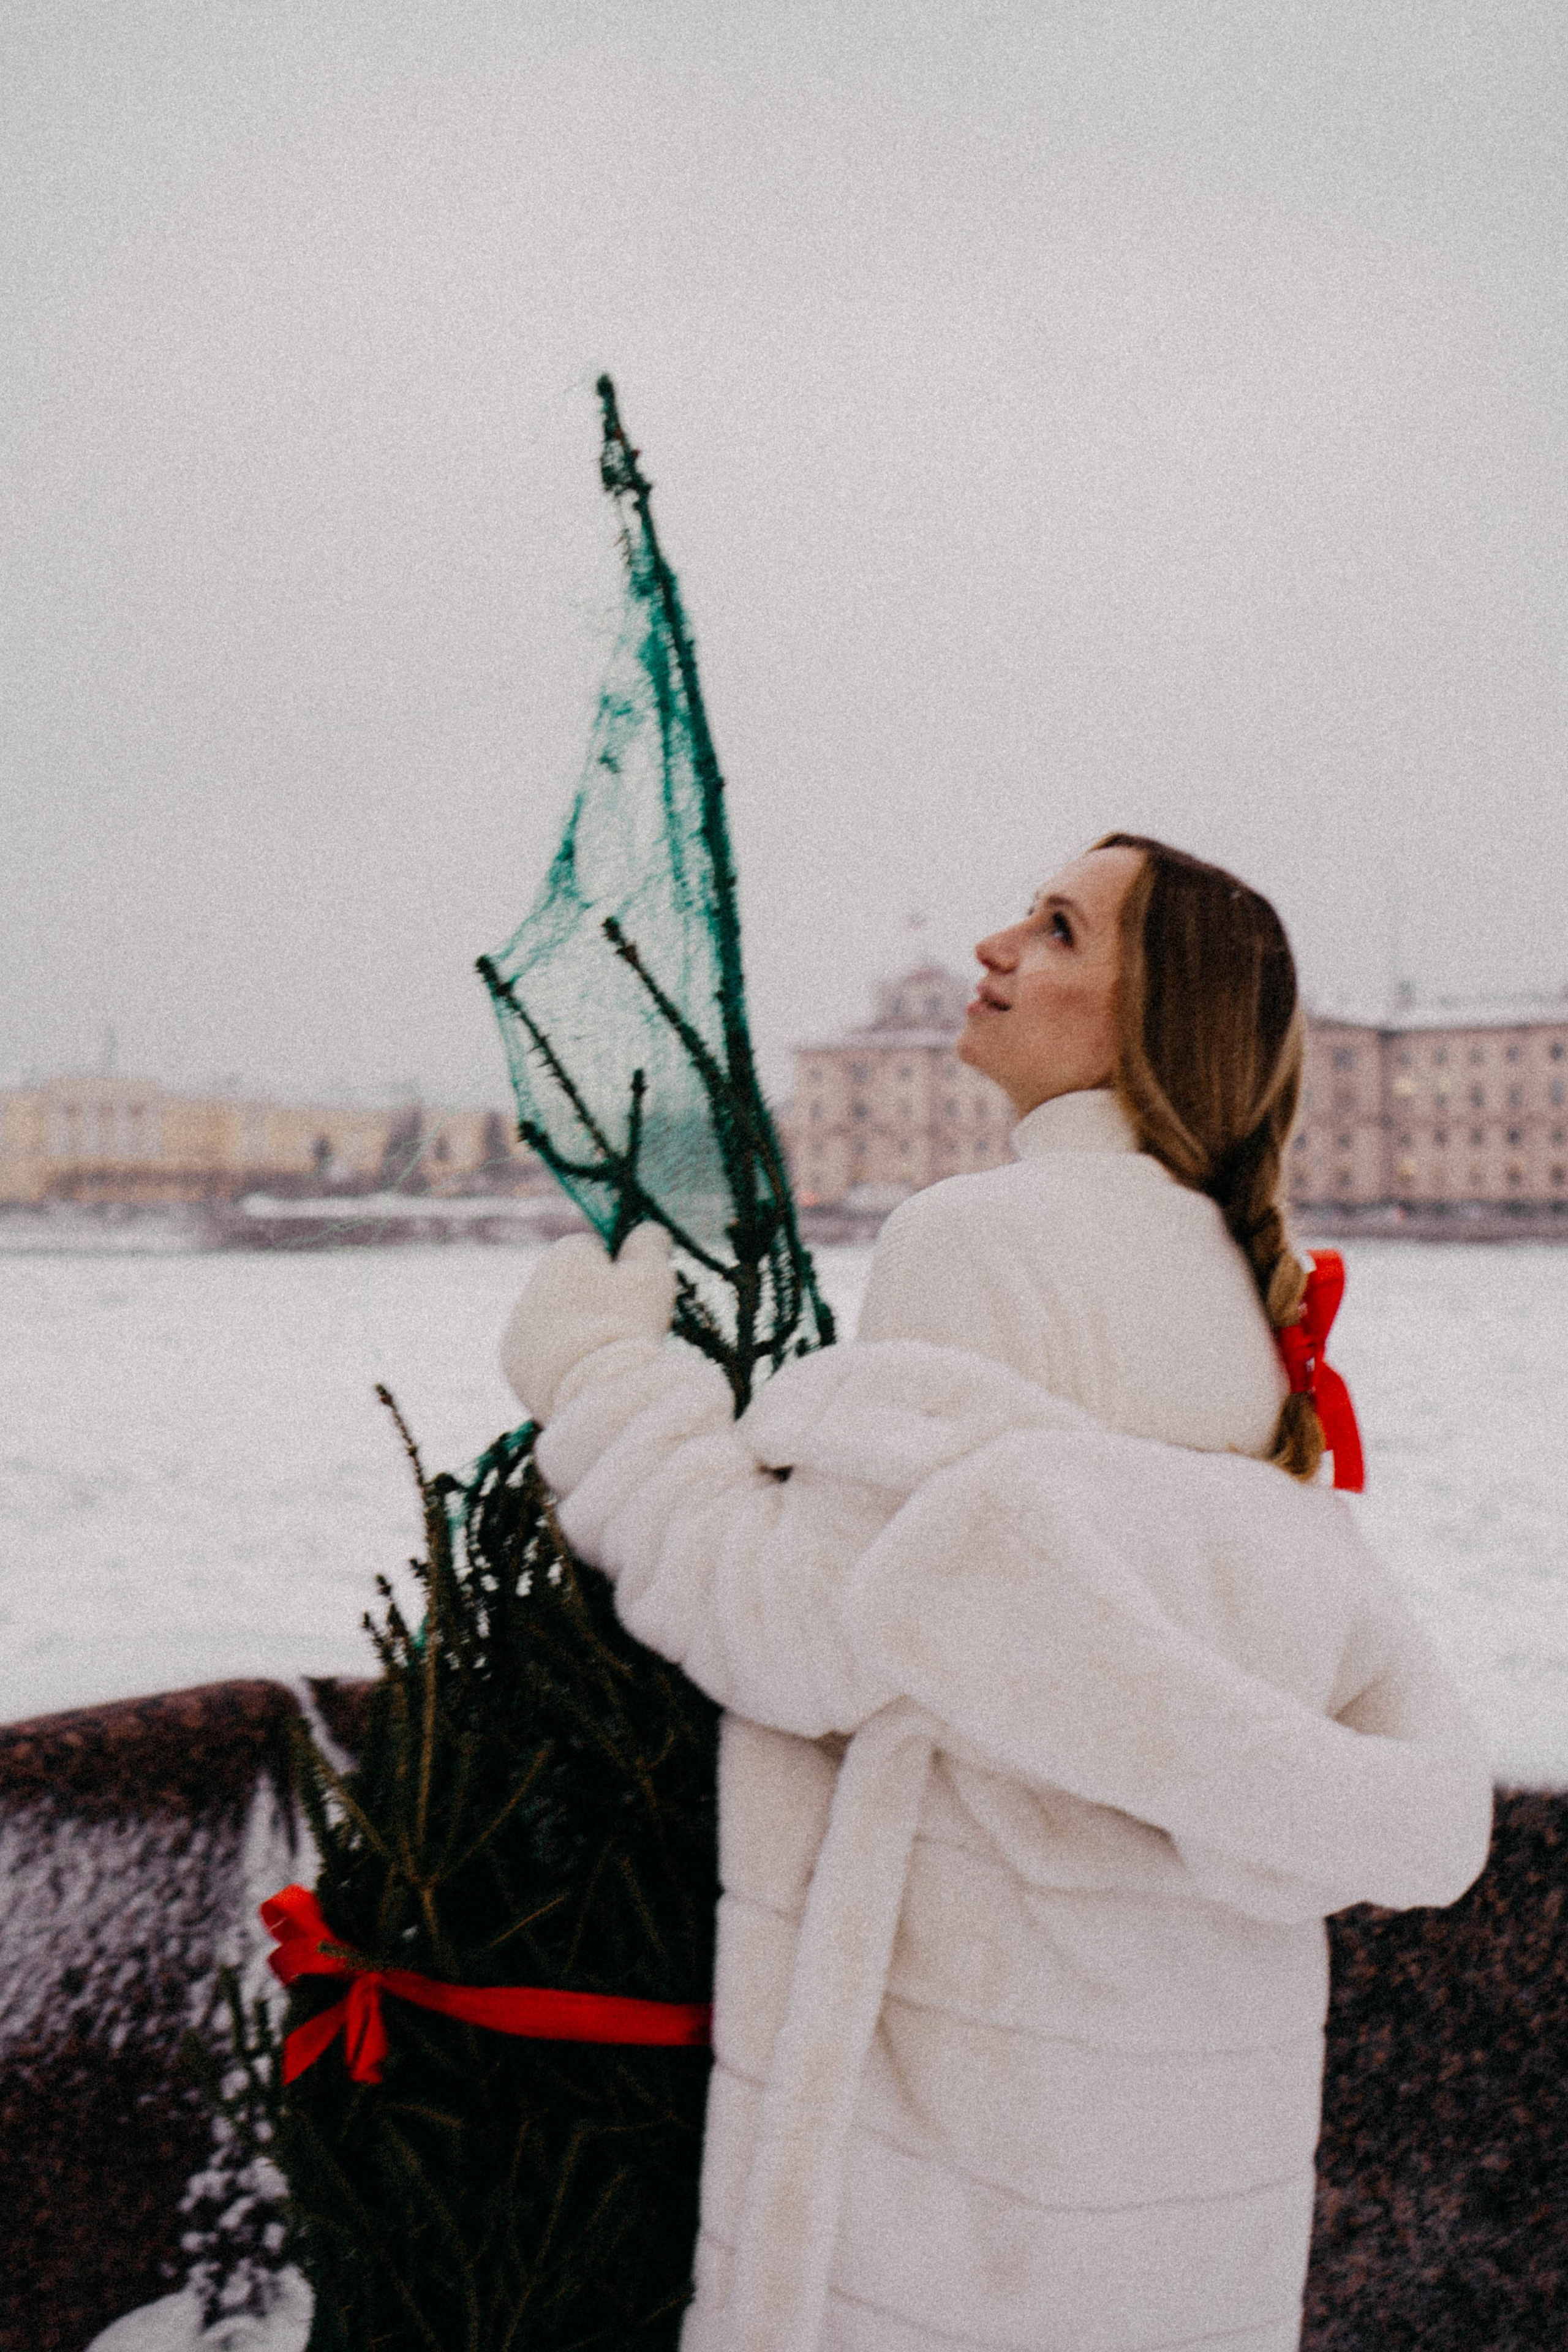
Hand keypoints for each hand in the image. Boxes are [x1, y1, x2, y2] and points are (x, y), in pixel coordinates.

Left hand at [499, 1223, 674, 1422]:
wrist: (596, 1390)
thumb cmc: (628, 1324)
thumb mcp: (653, 1275)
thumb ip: (650, 1242)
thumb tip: (649, 1228)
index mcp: (563, 1254)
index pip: (594, 1249)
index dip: (619, 1271)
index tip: (633, 1297)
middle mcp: (531, 1283)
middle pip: (571, 1286)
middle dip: (594, 1301)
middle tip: (622, 1328)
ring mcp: (517, 1325)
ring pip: (554, 1320)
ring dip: (574, 1330)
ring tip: (602, 1355)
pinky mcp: (511, 1362)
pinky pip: (538, 1354)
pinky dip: (557, 1361)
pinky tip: (580, 1374)